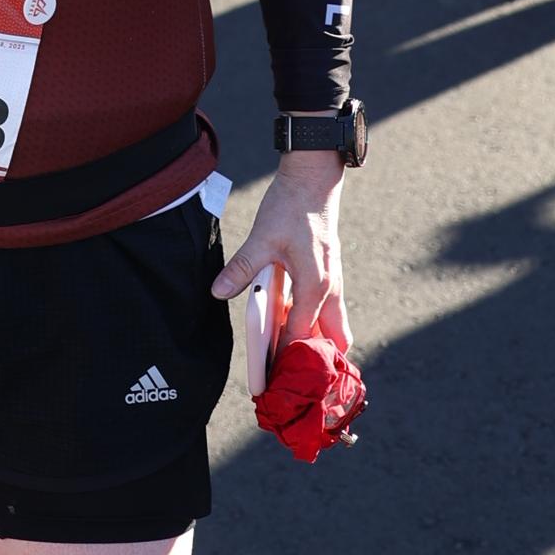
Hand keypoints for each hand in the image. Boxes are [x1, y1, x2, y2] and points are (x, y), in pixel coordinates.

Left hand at [212, 161, 346, 354]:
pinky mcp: (330, 272)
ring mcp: (334, 280)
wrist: (314, 179)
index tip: (272, 375)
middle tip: (291, 370)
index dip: (286, 356)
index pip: (301, 334)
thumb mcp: (262, 238)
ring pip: (335, 325)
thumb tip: (219, 291)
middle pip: (336, 339)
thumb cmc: (292, 207)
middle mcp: (331, 288)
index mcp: (316, 285)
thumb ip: (242, 268)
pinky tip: (291, 320)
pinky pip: (329, 309)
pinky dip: (316, 321)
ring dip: (318, 339)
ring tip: (291, 352)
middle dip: (317, 358)